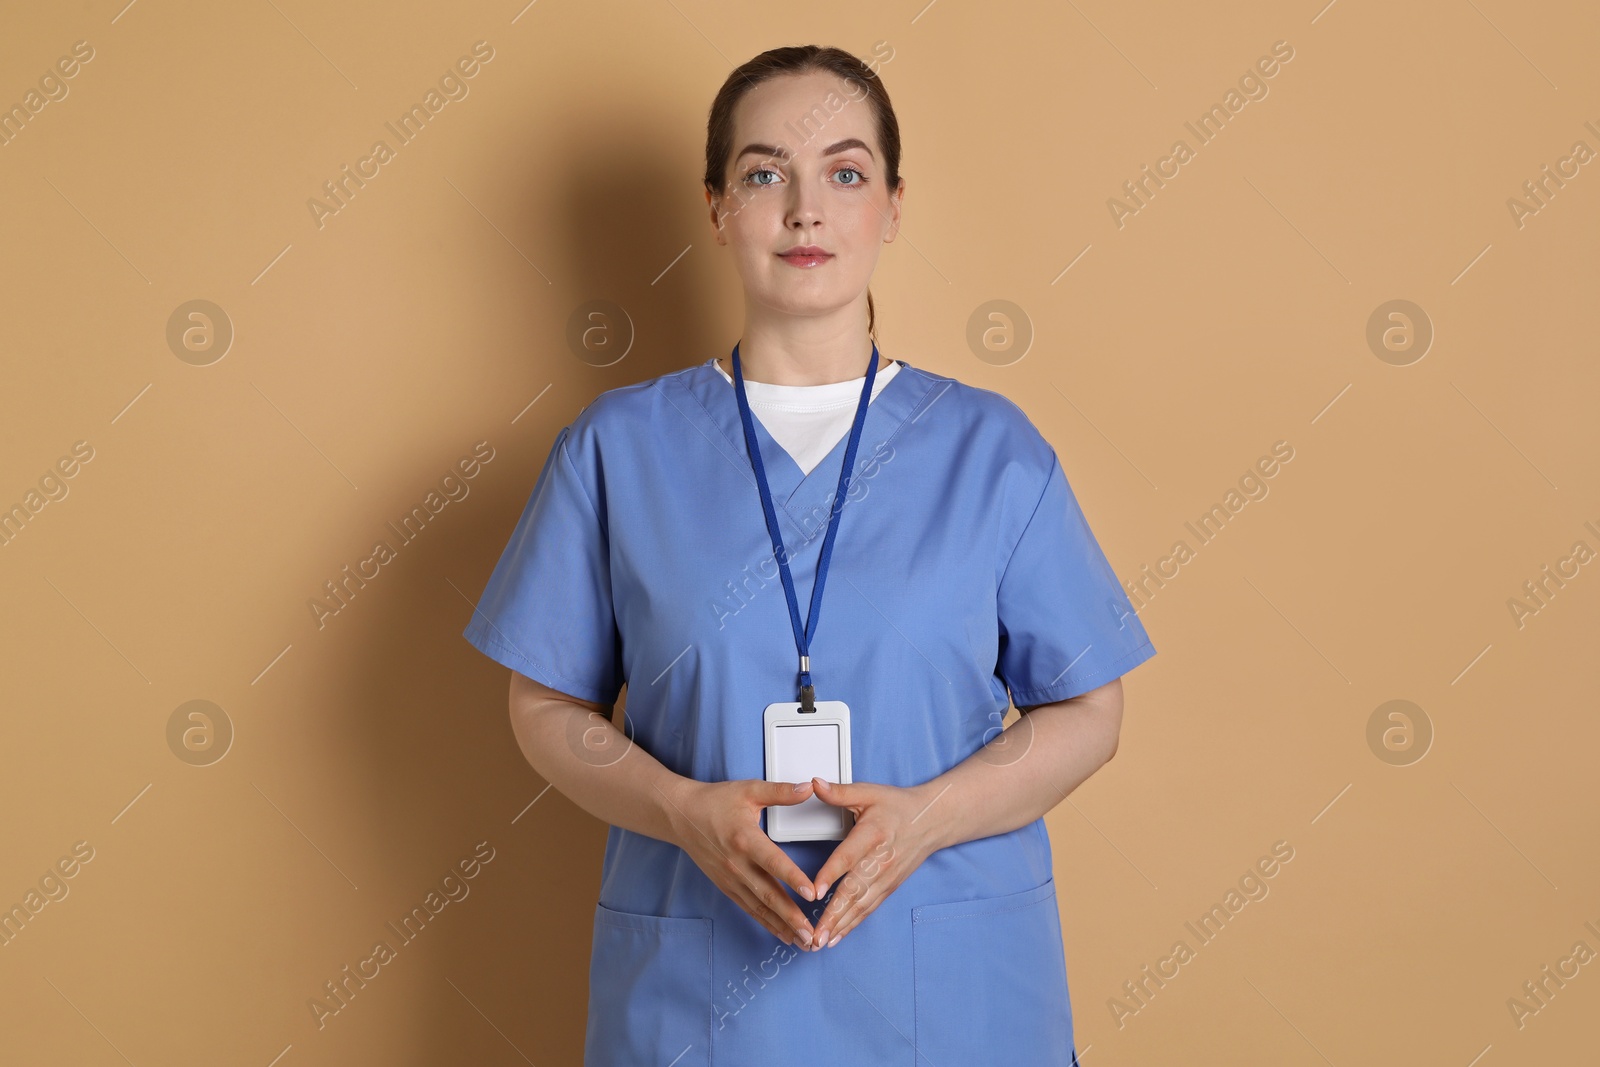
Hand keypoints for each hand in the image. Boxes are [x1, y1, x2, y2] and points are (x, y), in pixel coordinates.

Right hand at [662, 778, 820, 947]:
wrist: (681, 815)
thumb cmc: (716, 801)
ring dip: (782, 925)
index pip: (773, 862)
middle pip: (768, 894)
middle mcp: (737, 863)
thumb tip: (808, 788)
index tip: (812, 894)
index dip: (793, 878)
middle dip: (791, 916)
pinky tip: (782, 933)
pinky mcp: (726, 886)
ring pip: (759, 907)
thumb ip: (780, 792)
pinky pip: (749, 908)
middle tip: (811, 933)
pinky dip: (766, 922)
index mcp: (745, 838)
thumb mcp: (749, 790)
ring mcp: (730, 878)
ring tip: (803, 941)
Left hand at [803, 777, 942, 949]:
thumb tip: (815, 784)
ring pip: (861, 906)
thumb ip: (840, 792)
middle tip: (813, 934)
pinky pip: (869, 909)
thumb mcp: (869, 792)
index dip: (830, 875)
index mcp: (873, 834)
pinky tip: (837, 936)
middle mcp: (881, 861)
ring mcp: (886, 877)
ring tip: (820, 942)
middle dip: (832, 915)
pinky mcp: (889, 887)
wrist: (932, 820)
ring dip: (840, 926)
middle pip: (853, 891)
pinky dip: (852, 924)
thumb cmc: (898, 806)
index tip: (813, 892)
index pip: (848, 857)